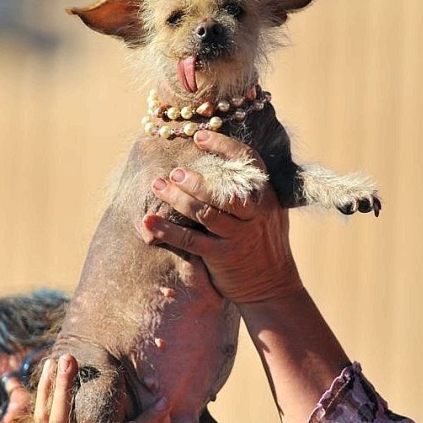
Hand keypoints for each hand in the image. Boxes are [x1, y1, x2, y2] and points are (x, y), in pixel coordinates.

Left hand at [141, 131, 305, 304]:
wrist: (273, 286)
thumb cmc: (264, 242)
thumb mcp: (267, 211)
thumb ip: (248, 189)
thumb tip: (221, 157)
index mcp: (266, 196)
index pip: (248, 162)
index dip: (223, 146)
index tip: (199, 136)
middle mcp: (255, 214)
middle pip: (224, 191)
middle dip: (197, 180)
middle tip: (174, 171)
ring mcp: (239, 236)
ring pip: (206, 213)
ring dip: (178, 199)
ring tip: (157, 186)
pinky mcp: (223, 257)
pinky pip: (192, 241)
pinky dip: (168, 231)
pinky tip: (149, 222)